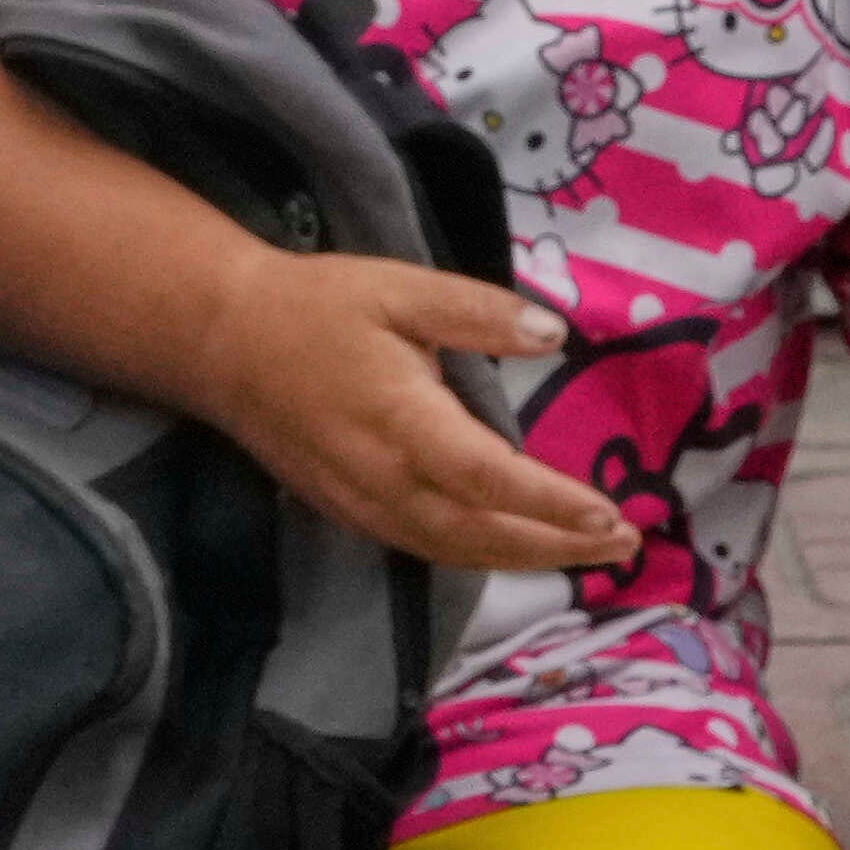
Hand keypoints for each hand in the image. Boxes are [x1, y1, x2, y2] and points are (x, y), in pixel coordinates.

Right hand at [181, 242, 635, 578]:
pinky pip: (427, 549)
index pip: (490, 480)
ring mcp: (365, 506)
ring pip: (456, 552)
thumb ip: (480, 312)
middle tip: (625, 545)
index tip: (610, 514)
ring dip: (526, 560)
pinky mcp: (351, 513)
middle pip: (483, 535)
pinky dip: (480, 557)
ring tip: (590, 555)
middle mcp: (385, 480)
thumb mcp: (401, 288)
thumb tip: (553, 334)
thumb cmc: (317, 307)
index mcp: (403, 422)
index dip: (551, 505)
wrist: (224, 342)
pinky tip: (516, 548)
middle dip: (558, 546)